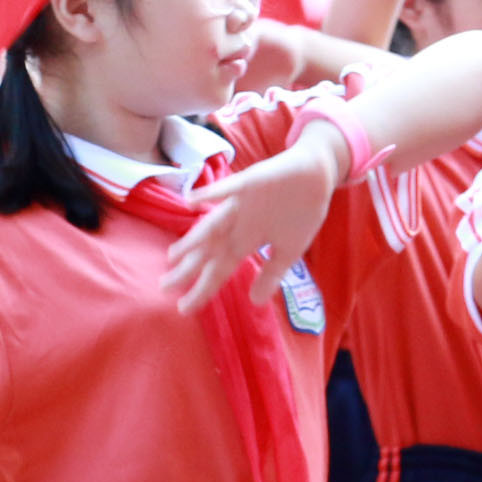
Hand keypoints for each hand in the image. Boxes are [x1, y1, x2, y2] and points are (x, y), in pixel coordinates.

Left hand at [162, 131, 341, 314]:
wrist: (318, 173)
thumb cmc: (301, 210)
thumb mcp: (289, 251)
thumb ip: (271, 274)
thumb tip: (255, 302)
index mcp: (246, 241)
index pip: (220, 269)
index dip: (202, 288)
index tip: (183, 308)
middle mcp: (237, 224)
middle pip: (209, 250)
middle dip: (188, 269)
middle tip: (164, 287)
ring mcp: (241, 204)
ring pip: (213, 224)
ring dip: (194, 238)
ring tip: (174, 255)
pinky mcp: (250, 182)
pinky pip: (228, 188)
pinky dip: (211, 193)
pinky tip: (192, 200)